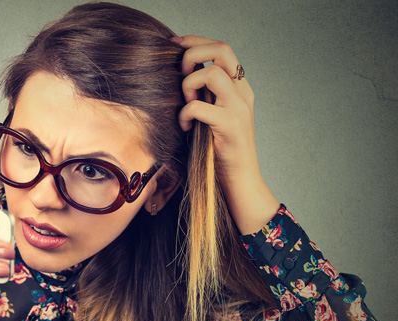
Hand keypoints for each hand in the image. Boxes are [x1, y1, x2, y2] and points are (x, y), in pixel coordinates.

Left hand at [172, 35, 279, 233]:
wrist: (239, 180)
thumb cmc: (218, 149)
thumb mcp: (211, 115)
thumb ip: (204, 94)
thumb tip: (178, 74)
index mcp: (239, 87)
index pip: (222, 48)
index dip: (196, 41)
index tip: (174, 45)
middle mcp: (243, 92)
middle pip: (221, 50)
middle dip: (193, 55)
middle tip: (181, 74)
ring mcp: (239, 108)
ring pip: (211, 74)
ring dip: (189, 85)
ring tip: (186, 103)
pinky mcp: (230, 125)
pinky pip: (198, 106)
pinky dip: (185, 113)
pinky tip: (184, 126)